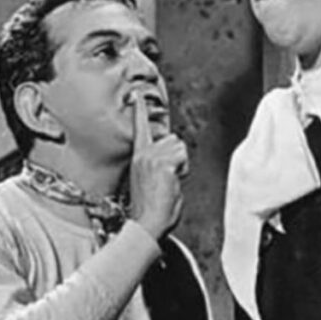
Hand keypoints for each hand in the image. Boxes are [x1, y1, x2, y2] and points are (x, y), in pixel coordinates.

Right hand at [129, 91, 187, 239]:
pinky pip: (183, 158)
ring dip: (181, 164)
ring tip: (168, 183)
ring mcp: (153, 158)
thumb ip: (158, 165)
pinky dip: (183, 170)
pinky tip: (172, 183)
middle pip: (174, 140)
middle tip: (167, 180)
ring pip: (180, 148)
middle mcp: (144, 154)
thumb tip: (170, 161)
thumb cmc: (151, 209)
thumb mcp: (150, 181)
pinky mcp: (163, 164)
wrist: (147, 224)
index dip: (140, 111)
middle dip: (177, 158)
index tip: (137, 95)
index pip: (139, 129)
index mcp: (138, 157)